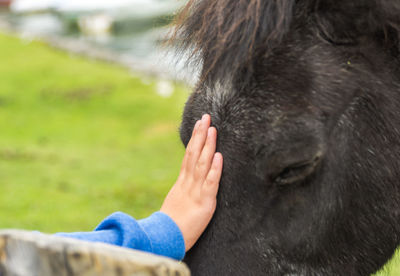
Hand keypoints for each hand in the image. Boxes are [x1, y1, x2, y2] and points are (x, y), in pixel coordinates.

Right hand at [160, 114, 222, 251]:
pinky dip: (215, 169)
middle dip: (201, 135)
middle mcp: (187, 184)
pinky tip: (219, 156)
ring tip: (213, 129)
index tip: (199, 124)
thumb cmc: (170, 226)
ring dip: (208, 146)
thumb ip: (183, 190)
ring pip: (202, 164)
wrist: (164, 241)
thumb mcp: (176, 202)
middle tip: (206, 117)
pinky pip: (210, 183)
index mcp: (181, 183)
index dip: (195, 139)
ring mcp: (195, 192)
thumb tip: (187, 181)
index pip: (188, 156)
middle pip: (194, 154)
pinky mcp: (204, 204)